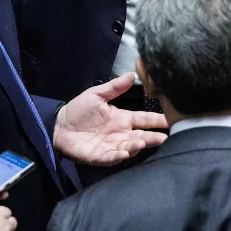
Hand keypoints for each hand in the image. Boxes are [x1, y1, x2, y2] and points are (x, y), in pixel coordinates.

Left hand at [53, 73, 168, 165]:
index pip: (144, 119)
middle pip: (142, 136)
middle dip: (154, 138)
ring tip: (143, 141)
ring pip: (129, 147)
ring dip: (137, 145)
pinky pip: (112, 157)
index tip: (171, 119)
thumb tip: (132, 74)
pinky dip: (119, 155)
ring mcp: (112, 146)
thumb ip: (115, 87)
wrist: (59, 125)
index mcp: (123, 119)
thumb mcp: (97, 95)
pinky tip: (124, 151)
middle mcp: (121, 134)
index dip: (157, 120)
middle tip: (166, 137)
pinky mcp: (100, 156)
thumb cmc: (79, 110)